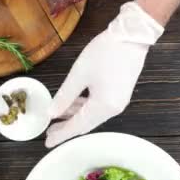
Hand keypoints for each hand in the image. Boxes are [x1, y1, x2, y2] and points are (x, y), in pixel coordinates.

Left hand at [45, 2, 163, 147]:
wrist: (132, 36)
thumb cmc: (106, 52)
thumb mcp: (79, 73)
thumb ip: (64, 96)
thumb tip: (51, 112)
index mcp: (104, 106)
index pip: (78, 126)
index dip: (61, 134)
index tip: (46, 142)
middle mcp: (114, 109)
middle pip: (86, 123)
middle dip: (67, 128)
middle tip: (49, 132)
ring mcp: (119, 102)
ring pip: (92, 115)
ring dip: (75, 117)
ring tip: (57, 119)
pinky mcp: (120, 93)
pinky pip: (99, 107)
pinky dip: (84, 108)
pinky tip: (73, 104)